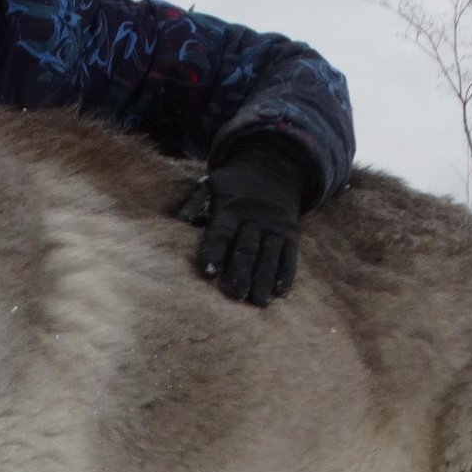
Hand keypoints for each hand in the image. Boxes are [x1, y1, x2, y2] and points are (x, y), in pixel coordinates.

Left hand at [176, 140, 310, 306]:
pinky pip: (289, 256)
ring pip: (270, 255)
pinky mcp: (290, 235)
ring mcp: (275, 228)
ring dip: (264, 279)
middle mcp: (255, 219)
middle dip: (241, 272)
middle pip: (247, 248)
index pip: (221, 232)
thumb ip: (195, 202)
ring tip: (258, 301)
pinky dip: (286, 274)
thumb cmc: (232, 185)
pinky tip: (280, 292)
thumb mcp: (211, 184)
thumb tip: (180, 220)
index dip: (214, 251)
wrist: (273, 169)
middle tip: (234, 295)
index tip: (208, 272)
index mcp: (231, 209)